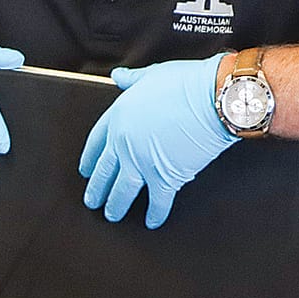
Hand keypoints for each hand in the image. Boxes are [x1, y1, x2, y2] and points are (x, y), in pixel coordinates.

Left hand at [78, 54, 237, 228]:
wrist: (212, 99)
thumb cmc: (185, 83)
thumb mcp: (151, 75)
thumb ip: (132, 80)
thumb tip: (118, 76)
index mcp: (119, 117)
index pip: (96, 142)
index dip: (89, 158)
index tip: (86, 170)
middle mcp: (125, 143)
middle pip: (105, 171)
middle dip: (97, 189)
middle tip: (92, 201)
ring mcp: (143, 162)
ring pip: (123, 191)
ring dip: (116, 206)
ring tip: (112, 215)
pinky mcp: (166, 177)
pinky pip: (157, 202)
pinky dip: (155, 214)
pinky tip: (152, 222)